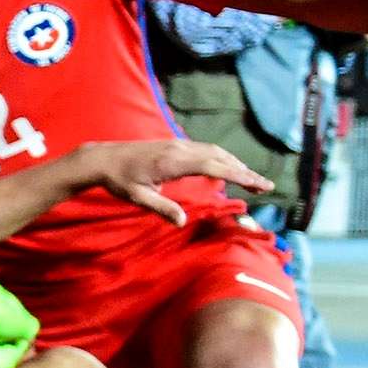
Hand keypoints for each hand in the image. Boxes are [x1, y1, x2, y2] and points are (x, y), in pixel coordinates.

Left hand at [74, 138, 269, 224]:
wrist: (102, 158)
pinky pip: (204, 150)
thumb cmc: (118, 180)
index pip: (215, 167)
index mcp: (173, 162)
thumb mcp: (137, 198)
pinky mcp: (174, 145)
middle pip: (221, 157)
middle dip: (245, 171)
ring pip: (214, 151)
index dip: (240, 175)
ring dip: (235, 164)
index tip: (260, 185)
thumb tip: (181, 222)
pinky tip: (227, 169)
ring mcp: (177, 144)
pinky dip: (221, 159)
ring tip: (251, 180)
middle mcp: (179, 149)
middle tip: (265, 187)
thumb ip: (161, 208)